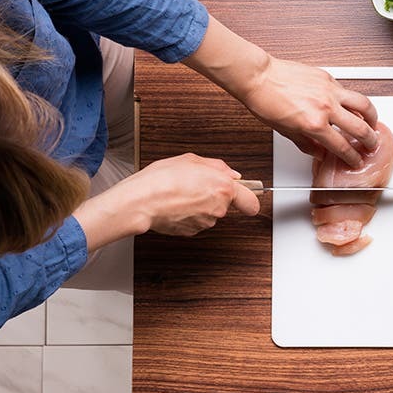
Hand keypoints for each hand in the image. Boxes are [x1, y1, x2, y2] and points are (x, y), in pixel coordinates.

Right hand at [73, 154, 259, 250]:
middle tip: (196, 185)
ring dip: (200, 204)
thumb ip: (217, 167)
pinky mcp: (192, 231)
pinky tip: (175, 204)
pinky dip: (188, 214)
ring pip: (210, 213)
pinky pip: (196, 221)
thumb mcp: (191, 160)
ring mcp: (206, 222)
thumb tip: (230, 173)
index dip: (249, 197)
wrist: (140, 201)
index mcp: (224, 188)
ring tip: (180, 193)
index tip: (248, 195)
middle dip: (215, 195)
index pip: (251, 201)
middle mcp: (219, 208)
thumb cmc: (161, 179)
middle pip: (226, 204)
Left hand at [239, 57, 379, 166]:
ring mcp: (329, 91)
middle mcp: (325, 107)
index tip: (355, 160)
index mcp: (314, 125)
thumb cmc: (265, 101)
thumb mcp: (284, 131)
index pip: (342, 146)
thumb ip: (307, 144)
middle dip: (369, 140)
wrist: (258, 77)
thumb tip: (320, 152)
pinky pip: (347, 90)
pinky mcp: (328, 78)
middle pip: (360, 128)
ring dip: (372, 116)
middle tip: (371, 144)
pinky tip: (351, 104)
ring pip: (363, 104)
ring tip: (373, 122)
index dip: (352, 157)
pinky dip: (353, 100)